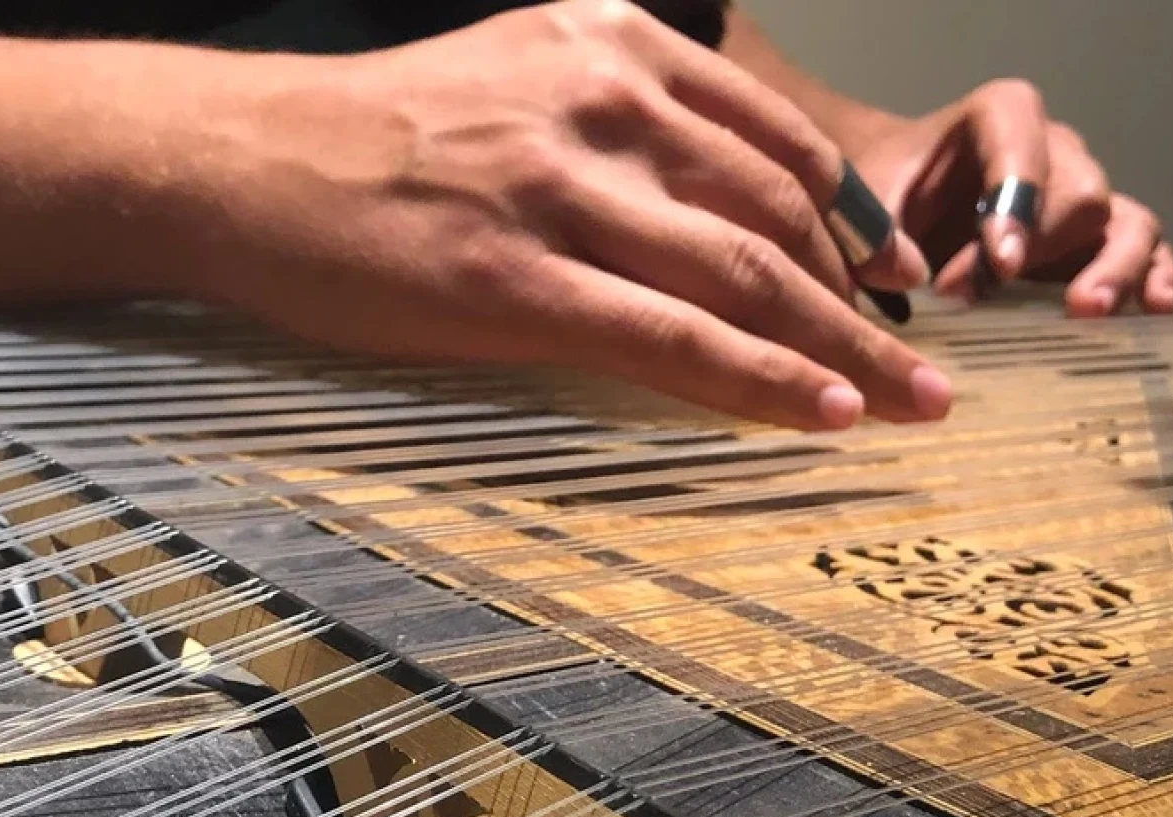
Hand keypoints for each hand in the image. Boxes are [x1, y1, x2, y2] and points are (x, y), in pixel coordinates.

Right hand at [176, 0, 951, 430]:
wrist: (247, 156)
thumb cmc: (379, 133)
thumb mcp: (517, 77)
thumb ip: (620, 120)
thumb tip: (707, 205)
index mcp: (615, 47)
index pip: (777, 145)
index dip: (854, 221)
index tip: (892, 278)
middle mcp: (605, 102)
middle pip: (781, 215)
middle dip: (867, 298)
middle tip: (926, 361)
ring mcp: (563, 189)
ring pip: (743, 276)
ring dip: (842, 347)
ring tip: (910, 404)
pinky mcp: (516, 279)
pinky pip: (669, 336)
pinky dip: (760, 378)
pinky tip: (823, 413)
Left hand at [849, 79, 1172, 316]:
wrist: (900, 196)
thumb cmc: (888, 190)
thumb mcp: (870, 202)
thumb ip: (881, 234)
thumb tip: (915, 280)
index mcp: (1000, 117)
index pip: (1023, 146)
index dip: (1017, 201)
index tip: (1000, 263)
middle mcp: (1057, 148)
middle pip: (1079, 193)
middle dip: (1042, 250)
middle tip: (1001, 297)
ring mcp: (1084, 194)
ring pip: (1126, 222)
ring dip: (1114, 268)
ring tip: (1088, 310)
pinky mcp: (1101, 239)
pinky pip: (1147, 251)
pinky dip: (1152, 278)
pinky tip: (1151, 312)